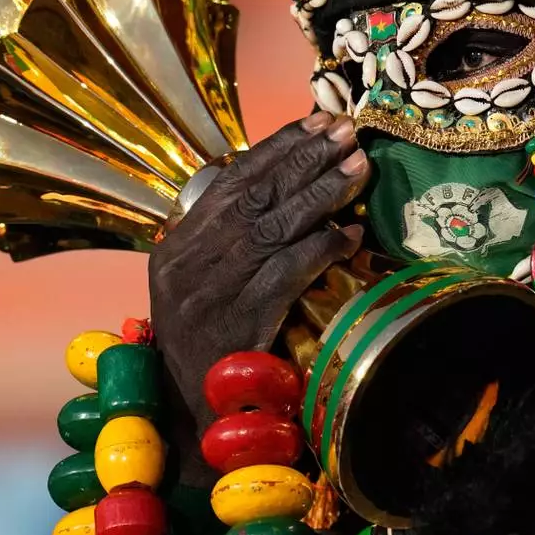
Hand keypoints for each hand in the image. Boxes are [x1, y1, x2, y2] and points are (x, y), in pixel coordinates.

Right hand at [150, 112, 368, 485]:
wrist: (185, 413)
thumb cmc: (202, 342)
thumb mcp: (198, 283)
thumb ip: (228, 238)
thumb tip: (287, 187)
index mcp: (175, 246)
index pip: (231, 181)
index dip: (278, 147)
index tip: (317, 121)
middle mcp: (187, 263)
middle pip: (255, 197)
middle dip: (306, 160)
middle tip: (347, 134)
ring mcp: (211, 293)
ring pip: (274, 228)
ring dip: (321, 194)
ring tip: (359, 168)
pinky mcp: (240, 324)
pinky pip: (287, 274)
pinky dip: (320, 249)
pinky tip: (350, 235)